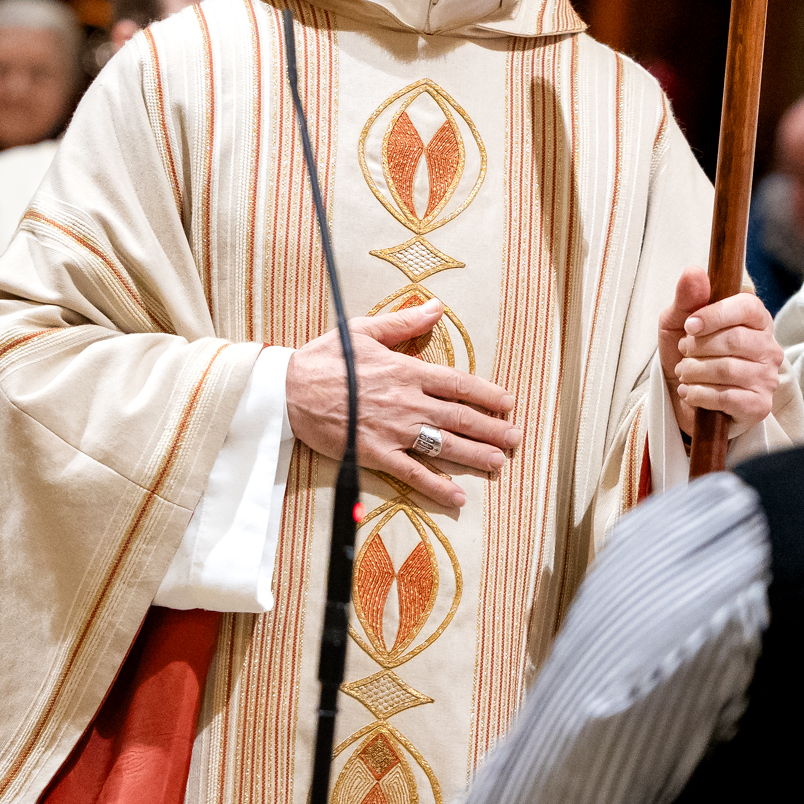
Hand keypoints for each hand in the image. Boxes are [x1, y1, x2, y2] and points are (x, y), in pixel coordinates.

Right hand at [286, 299, 520, 511]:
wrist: (287, 390)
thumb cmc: (324, 359)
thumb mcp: (364, 330)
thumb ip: (404, 323)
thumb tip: (436, 307)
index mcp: (406, 370)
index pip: (458, 383)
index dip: (488, 394)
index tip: (509, 403)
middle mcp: (407, 402)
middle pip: (460, 417)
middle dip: (492, 428)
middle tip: (516, 438)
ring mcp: (393, 431)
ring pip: (444, 445)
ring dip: (476, 455)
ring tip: (499, 463)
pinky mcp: (375, 454)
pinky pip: (412, 473)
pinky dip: (437, 487)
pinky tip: (458, 496)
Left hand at [659, 269, 782, 438]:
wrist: (686, 396)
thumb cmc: (688, 354)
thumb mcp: (678, 322)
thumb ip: (687, 298)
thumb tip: (694, 272)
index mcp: (756, 320)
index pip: (747, 306)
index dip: (715, 314)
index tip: (689, 325)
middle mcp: (768, 348)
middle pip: (735, 340)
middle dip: (698, 347)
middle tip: (684, 352)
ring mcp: (767, 378)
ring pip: (728, 369)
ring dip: (695, 371)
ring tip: (684, 373)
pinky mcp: (759, 405)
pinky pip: (727, 397)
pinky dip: (699, 394)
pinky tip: (690, 392)